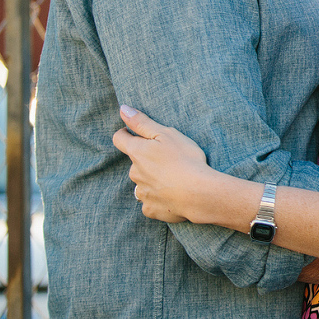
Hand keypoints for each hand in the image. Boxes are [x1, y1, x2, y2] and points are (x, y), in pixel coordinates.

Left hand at [112, 104, 211, 222]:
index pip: (119, 139)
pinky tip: (173, 194)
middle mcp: (134, 173)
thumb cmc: (185, 159)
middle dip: (147, 160)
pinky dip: (158, 197)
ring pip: (142, 183)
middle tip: (169, 160)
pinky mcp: (149, 209)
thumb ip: (142, 122)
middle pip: (135, 162)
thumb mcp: (166, 134)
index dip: (126, 134)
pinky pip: (149, 201)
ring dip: (152, 180)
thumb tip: (122, 109)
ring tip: (173, 179)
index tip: (135, 134)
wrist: (198, 193)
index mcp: (137, 152)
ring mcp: (141, 192)